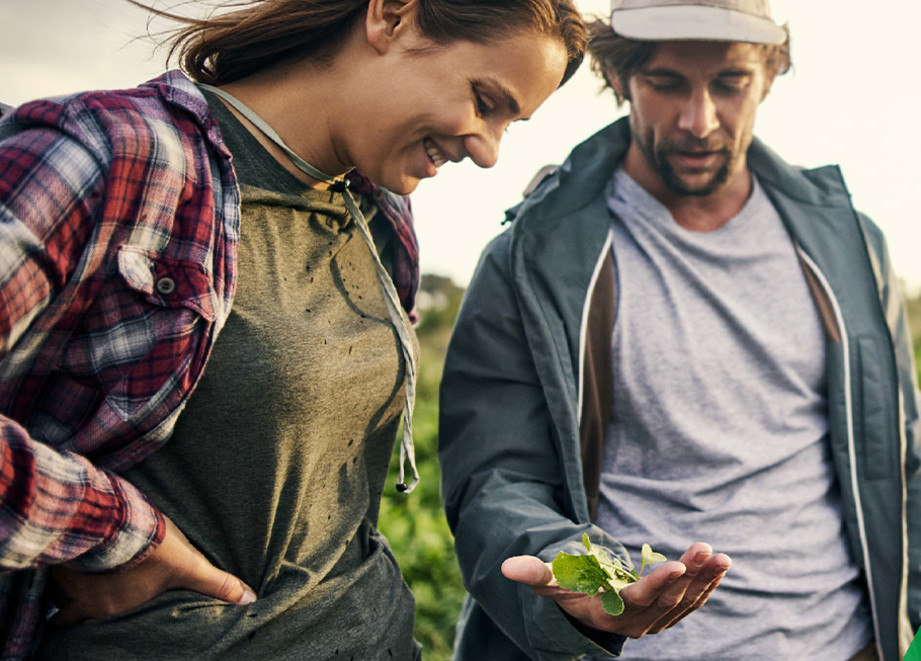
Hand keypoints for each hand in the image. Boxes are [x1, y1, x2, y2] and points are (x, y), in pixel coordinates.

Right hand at [50, 515, 256, 625]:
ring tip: (71, 573)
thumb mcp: (190, 566)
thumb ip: (217, 584)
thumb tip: (249, 600)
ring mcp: (67, 576)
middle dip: (69, 608)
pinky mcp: (58, 552)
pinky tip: (62, 547)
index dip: (86, 620)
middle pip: (65, 614)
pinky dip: (56, 559)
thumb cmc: (154, 546)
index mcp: (111, 607)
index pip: (86, 625)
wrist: (119, 518)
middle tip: (76, 600)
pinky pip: (49, 565)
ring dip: (63, 582)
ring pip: (56, 589)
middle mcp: (83, 599)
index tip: (89, 616)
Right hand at [501, 542, 729, 638]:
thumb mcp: (550, 582)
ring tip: (719, 555)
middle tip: (704, 549)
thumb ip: (533, 573)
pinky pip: (692, 601)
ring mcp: (657, 620)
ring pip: (685, 601)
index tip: (677, 568)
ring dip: (704, 579)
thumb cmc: (567, 590)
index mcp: (611, 614)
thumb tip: (505, 567)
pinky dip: (707, 585)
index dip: (658, 585)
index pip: (639, 601)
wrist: (588, 609)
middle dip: (689, 575)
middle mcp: (638, 622)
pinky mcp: (669, 613)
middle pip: (668, 599)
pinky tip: (719, 565)